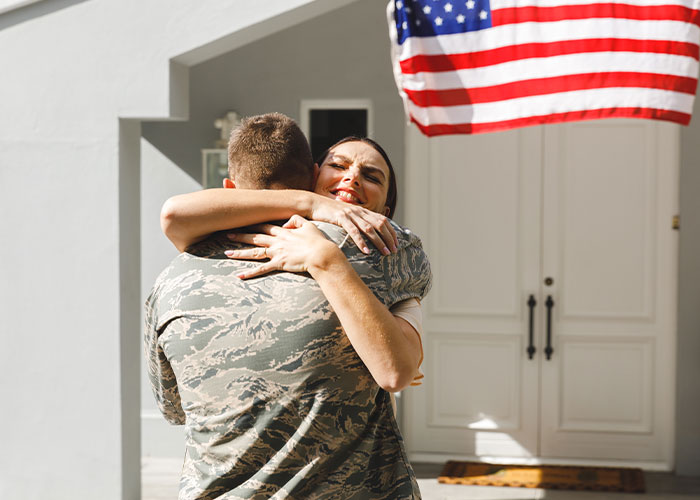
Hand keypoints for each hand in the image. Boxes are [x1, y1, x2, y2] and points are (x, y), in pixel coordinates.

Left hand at [224, 215, 342, 278]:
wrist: (321, 254)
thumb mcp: (309, 225)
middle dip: (240, 235)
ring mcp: (276, 253)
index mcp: (284, 232)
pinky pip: (261, 269)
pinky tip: (239, 276)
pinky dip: (250, 273)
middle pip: (255, 237)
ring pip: (254, 252)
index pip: (265, 226)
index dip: (253, 223)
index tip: (242, 222)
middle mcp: (277, 241)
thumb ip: (296, 220)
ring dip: (240, 253)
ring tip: (227, 253)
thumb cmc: (318, 241)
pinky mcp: (278, 264)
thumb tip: (286, 222)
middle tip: (227, 234)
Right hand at [309, 195, 397, 254]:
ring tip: (385, 253)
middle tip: (395, 250)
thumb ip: (357, 221)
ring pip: (369, 229)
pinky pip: (353, 231)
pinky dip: (361, 242)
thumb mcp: (347, 216)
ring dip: (379, 242)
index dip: (391, 232)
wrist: (314, 204)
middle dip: (389, 238)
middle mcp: (359, 211)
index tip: (396, 243)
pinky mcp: (341, 218)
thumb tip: (367, 232)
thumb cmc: (330, 212)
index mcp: (362, 210)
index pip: (383, 220)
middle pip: (380, 224)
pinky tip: (367, 251)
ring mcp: (350, 214)